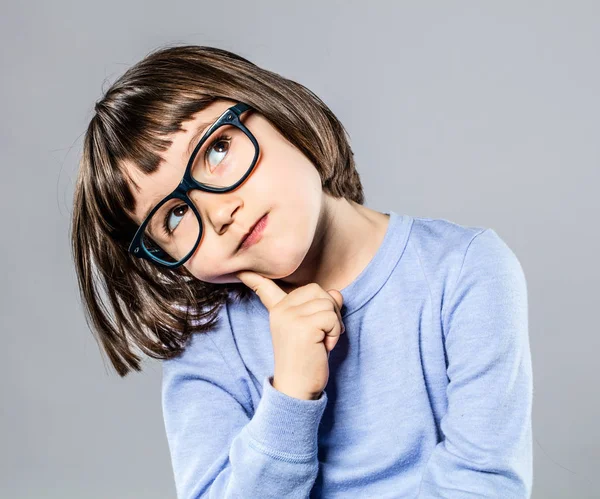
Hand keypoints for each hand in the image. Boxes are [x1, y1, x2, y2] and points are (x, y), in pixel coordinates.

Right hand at [236, 271, 344, 399]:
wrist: (297, 390)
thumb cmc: (306, 361)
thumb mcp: (313, 330)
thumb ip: (320, 308)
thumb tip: (336, 293)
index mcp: (278, 311)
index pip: (265, 289)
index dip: (255, 278)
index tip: (242, 270)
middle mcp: (281, 310)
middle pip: (318, 291)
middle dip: (329, 311)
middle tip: (321, 334)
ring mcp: (290, 316)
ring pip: (328, 303)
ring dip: (334, 324)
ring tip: (322, 342)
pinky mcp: (303, 326)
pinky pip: (332, 317)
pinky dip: (335, 332)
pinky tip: (323, 346)